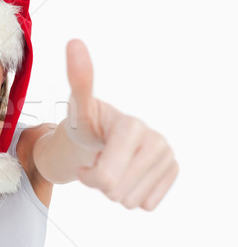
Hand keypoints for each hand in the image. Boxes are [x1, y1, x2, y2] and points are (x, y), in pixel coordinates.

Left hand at [65, 39, 178, 210]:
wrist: (100, 136)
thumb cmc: (86, 123)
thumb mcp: (77, 107)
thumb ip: (78, 80)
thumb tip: (74, 42)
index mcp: (132, 127)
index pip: (105, 177)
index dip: (89, 175)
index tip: (88, 154)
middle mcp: (157, 141)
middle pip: (116, 192)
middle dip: (100, 182)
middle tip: (98, 159)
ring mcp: (167, 157)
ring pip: (129, 201)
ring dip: (113, 190)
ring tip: (111, 163)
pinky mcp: (172, 172)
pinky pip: (144, 204)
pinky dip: (130, 194)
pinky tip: (126, 172)